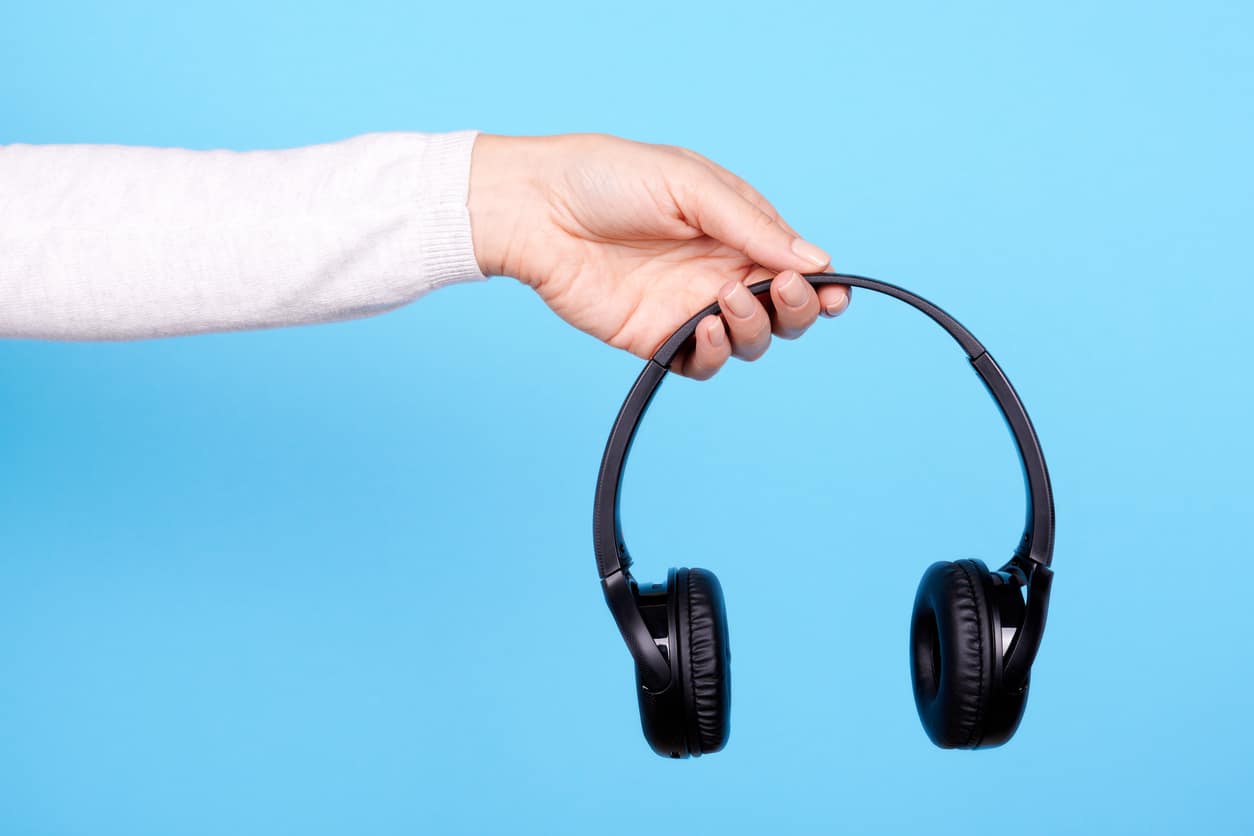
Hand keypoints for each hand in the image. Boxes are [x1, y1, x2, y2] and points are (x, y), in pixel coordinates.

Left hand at [467, 133, 849, 378]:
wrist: (537, 209)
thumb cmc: (608, 178)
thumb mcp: (690, 184)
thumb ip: (752, 225)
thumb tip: (817, 261)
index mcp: (736, 229)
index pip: (795, 266)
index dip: (821, 284)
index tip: (835, 292)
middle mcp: (719, 271)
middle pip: (783, 311)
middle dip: (798, 308)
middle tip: (780, 290)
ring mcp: (689, 307)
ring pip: (750, 341)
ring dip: (755, 327)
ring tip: (728, 297)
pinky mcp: (656, 338)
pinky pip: (702, 362)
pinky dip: (716, 354)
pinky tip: (706, 327)